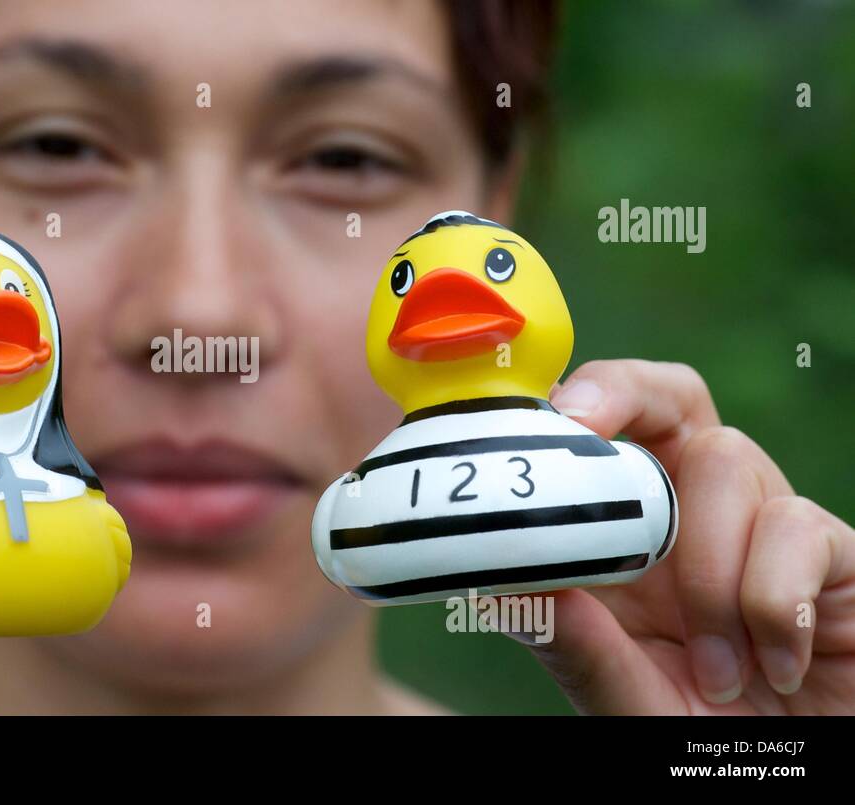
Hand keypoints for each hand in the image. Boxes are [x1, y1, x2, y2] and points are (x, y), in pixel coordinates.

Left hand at [522, 359, 854, 713]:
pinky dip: (771, 602)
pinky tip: (774, 667)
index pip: (603, 435)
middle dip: (624, 392)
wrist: (801, 787)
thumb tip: (498, 586)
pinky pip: (799, 527)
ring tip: (716, 670)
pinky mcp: (836, 558)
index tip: (537, 416)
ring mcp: (767, 530)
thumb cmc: (705, 739)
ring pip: (726, 460)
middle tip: (582, 425)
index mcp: (630, 541)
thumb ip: (573, 648)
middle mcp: (696, 519)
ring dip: (705, 570)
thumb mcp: (623, 698)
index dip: (569, 404)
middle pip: (670, 399)